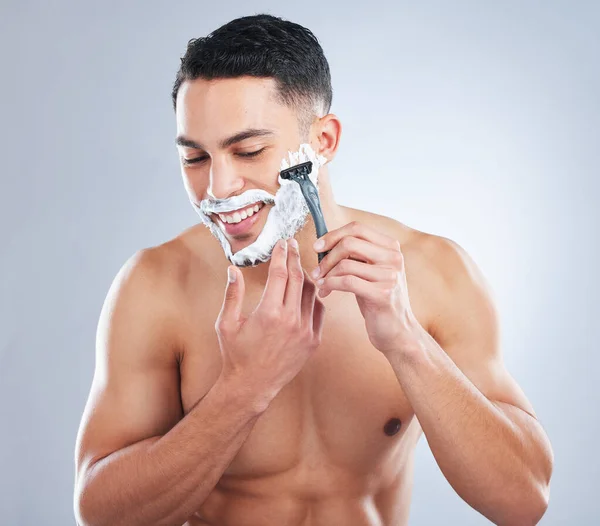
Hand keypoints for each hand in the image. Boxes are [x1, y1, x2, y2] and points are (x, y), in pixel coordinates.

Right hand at [215, 238, 324, 407]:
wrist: (252, 386)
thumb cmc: (236, 354)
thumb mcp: (226, 323)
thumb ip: (232, 294)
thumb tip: (233, 269)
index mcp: (269, 313)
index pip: (280, 274)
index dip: (281, 255)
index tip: (282, 243)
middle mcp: (291, 320)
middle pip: (298, 278)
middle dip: (295, 258)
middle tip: (292, 245)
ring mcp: (305, 331)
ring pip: (312, 293)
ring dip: (306, 276)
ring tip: (298, 266)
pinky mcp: (313, 341)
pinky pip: (319, 311)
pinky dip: (314, 297)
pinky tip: (306, 291)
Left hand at [311, 221, 419, 354]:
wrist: (398, 331)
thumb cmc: (377, 299)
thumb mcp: (370, 270)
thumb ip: (355, 254)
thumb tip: (325, 241)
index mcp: (391, 247)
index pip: (357, 228)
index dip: (333, 235)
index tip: (317, 247)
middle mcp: (394, 258)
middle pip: (349, 242)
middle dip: (327, 256)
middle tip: (317, 270)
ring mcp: (390, 276)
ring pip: (346, 264)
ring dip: (326, 274)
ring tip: (320, 284)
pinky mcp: (383, 294)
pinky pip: (347, 282)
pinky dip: (330, 285)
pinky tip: (325, 291)